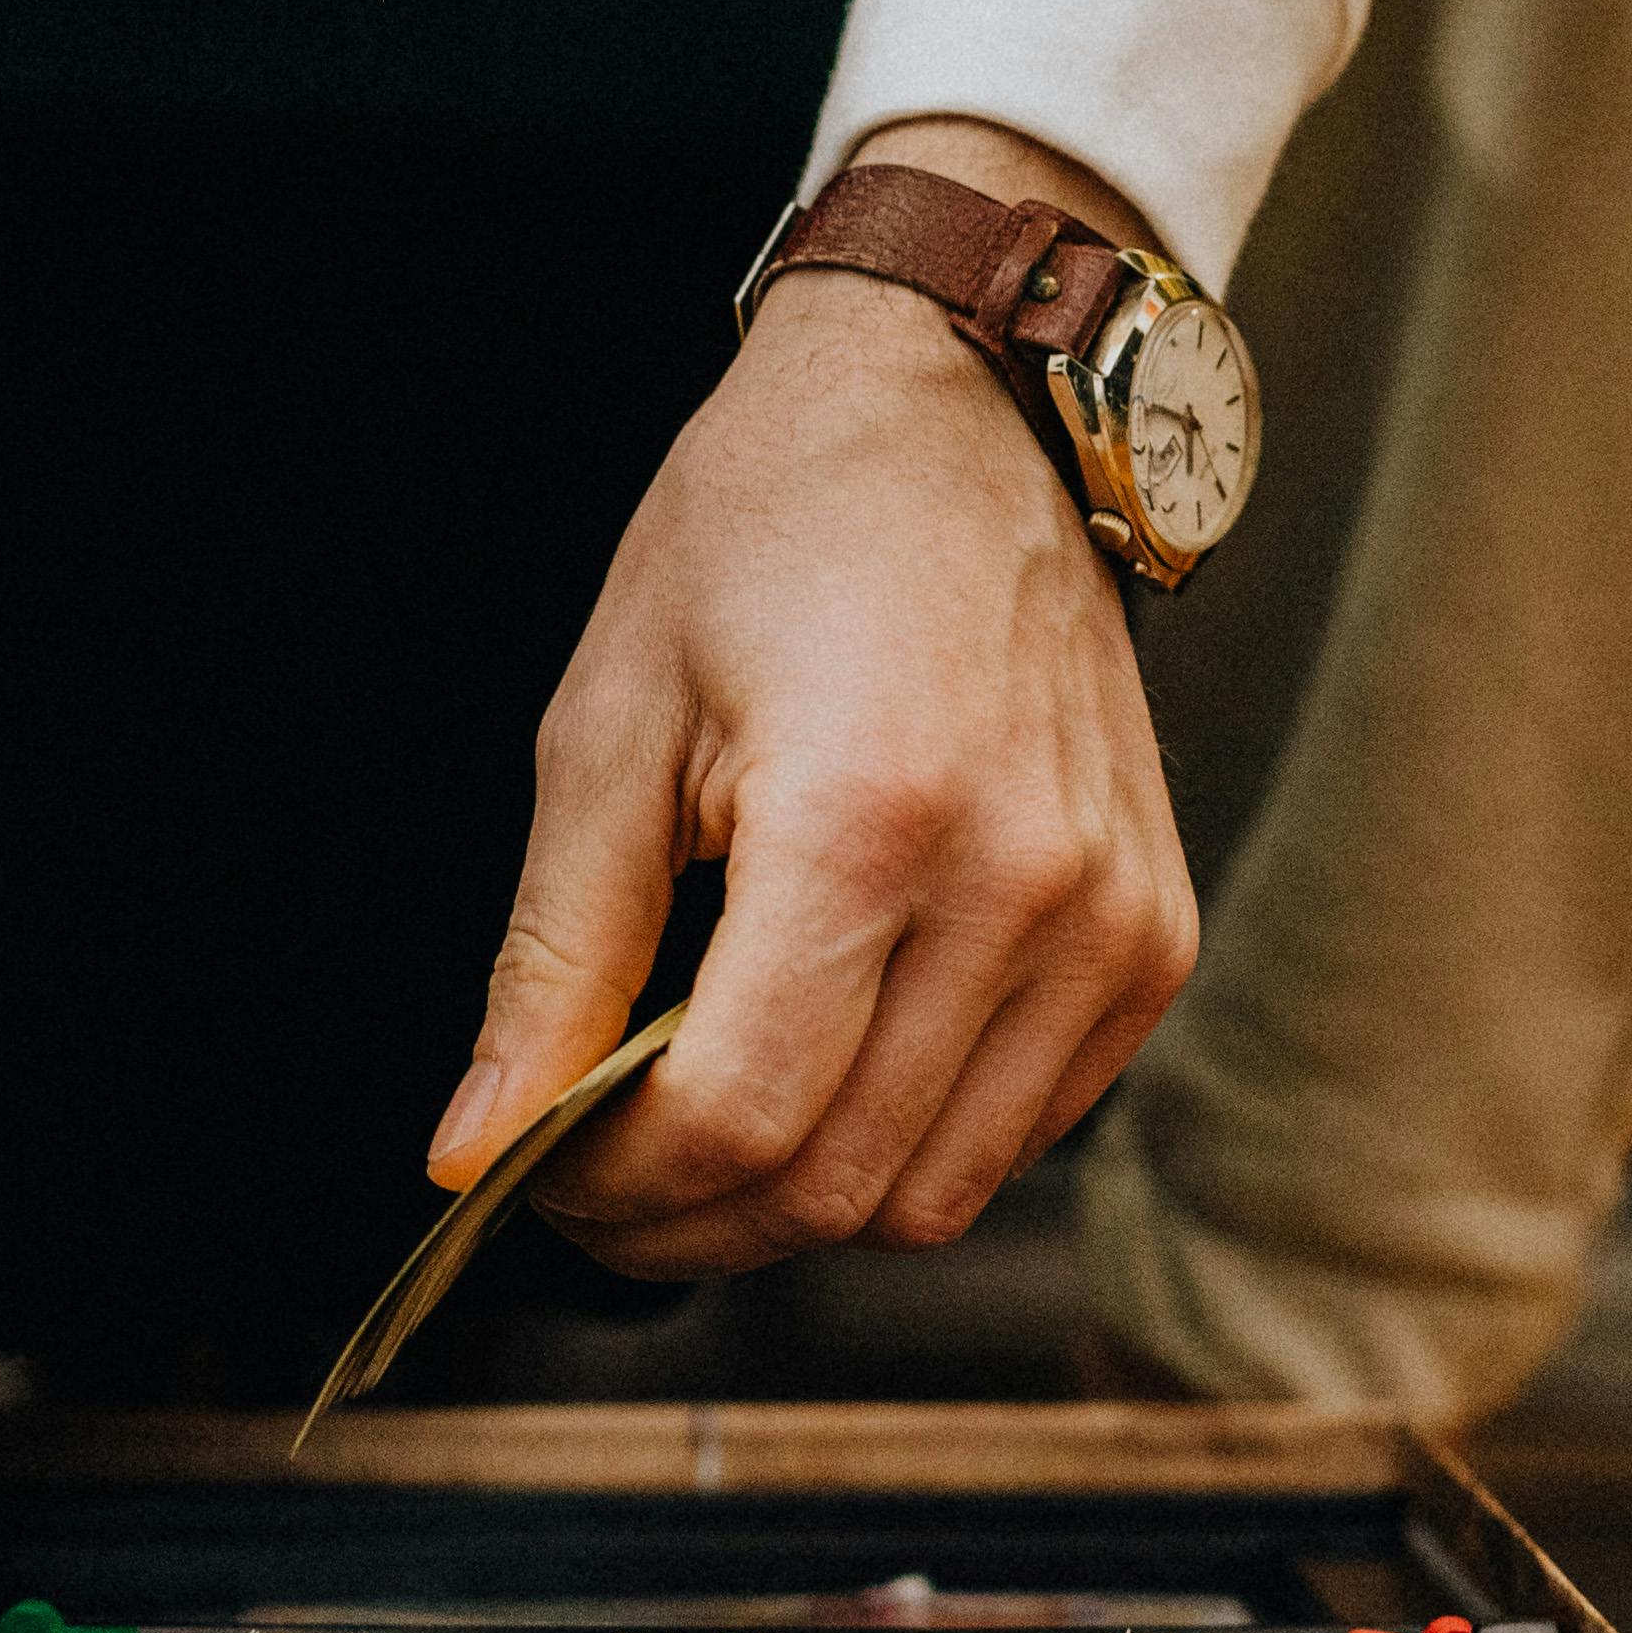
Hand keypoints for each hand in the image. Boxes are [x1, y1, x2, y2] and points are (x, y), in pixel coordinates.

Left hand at [429, 116, 1200, 1278]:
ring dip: (797, 1198)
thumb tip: (478, 1155)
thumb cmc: (769, 535)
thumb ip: (554, 964)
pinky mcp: (1153, 940)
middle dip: (688, 1220)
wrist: (964, 412)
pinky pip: (1021, 1132)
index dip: (617, 1189)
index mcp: (869, 820)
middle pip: (836, 1187)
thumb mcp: (609, 728)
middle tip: (597, 1173)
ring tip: (707, 1113)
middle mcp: (1022, 887)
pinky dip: (909, 1140)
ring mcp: (1110, 923)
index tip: (540, 1170)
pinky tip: (831, 1052)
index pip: (740, 1122)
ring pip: (936, 1191)